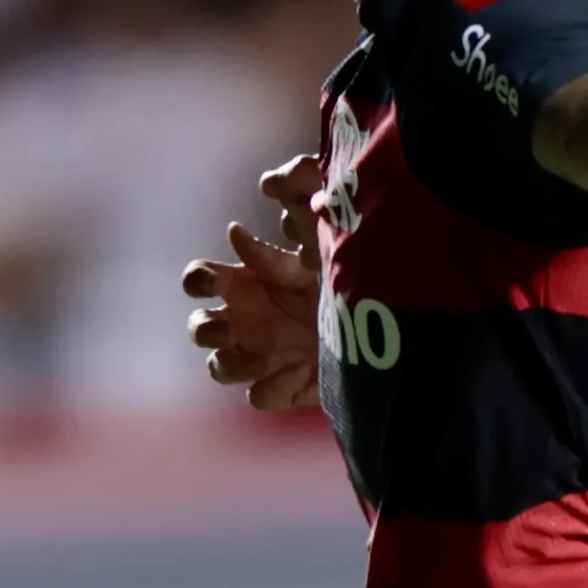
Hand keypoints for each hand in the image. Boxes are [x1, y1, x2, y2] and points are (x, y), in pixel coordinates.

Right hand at [187, 166, 324, 412]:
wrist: (388, 312)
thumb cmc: (347, 262)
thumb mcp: (328, 222)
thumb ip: (299, 192)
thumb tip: (253, 202)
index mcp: (246, 281)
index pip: (199, 281)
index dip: (198, 280)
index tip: (218, 279)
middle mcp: (246, 319)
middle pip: (199, 330)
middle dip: (204, 330)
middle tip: (227, 328)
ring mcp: (263, 355)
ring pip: (219, 367)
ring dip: (228, 363)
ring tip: (257, 356)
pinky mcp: (285, 385)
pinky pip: (258, 396)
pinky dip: (270, 387)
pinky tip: (297, 371)